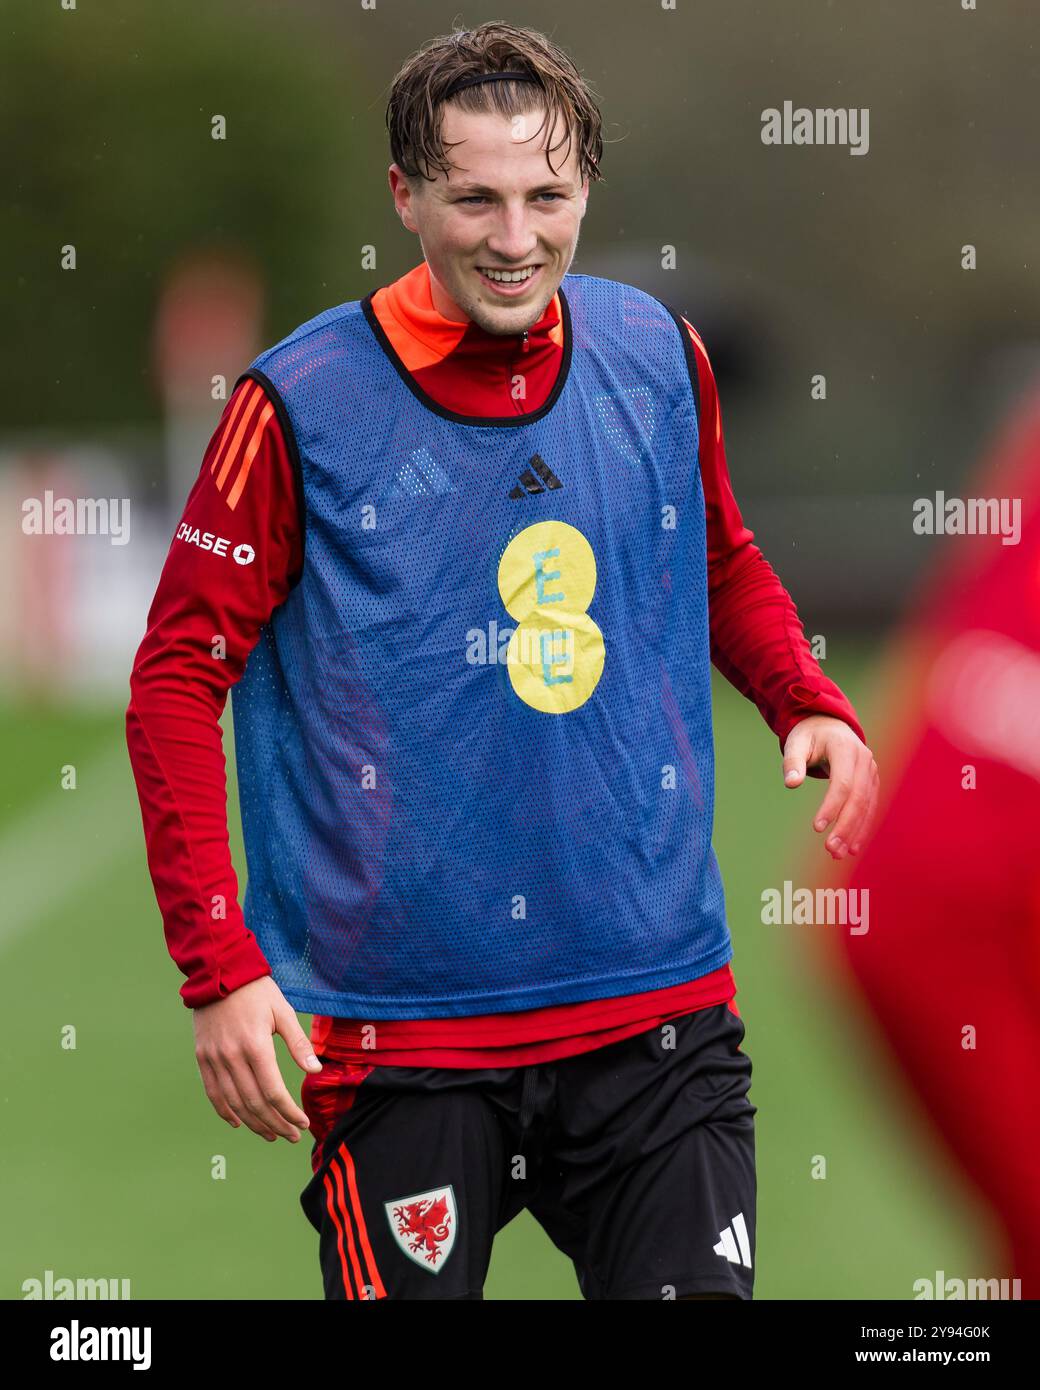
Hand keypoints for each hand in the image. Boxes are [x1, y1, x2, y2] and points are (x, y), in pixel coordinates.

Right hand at [193, 975, 322, 1141]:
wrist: (218, 971)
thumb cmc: (256, 990)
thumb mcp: (283, 1011)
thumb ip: (298, 1044)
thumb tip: (315, 1070)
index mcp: (255, 1045)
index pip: (273, 1092)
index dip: (288, 1112)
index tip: (303, 1123)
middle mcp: (232, 1057)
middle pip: (254, 1103)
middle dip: (276, 1124)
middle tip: (292, 1136)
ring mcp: (214, 1059)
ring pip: (234, 1103)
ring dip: (254, 1124)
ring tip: (271, 1135)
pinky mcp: (203, 1058)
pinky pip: (213, 1093)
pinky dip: (226, 1112)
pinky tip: (240, 1123)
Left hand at [782, 715, 879, 859]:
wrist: (830, 726)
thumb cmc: (809, 736)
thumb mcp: (796, 743)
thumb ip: (792, 762)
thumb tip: (791, 783)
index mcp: (845, 748)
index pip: (842, 783)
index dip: (832, 807)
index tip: (817, 828)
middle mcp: (864, 759)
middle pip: (858, 798)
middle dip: (846, 826)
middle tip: (830, 850)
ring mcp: (871, 771)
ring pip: (867, 806)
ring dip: (855, 832)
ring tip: (838, 854)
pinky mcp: (872, 782)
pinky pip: (870, 807)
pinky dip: (862, 828)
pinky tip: (852, 847)